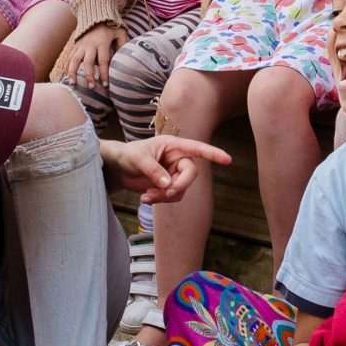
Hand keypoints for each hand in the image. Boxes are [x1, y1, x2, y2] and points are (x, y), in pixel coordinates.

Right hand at [61, 27, 124, 90]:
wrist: (96, 15)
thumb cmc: (111, 26)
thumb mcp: (120, 32)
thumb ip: (124, 44)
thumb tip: (126, 58)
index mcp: (102, 42)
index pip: (103, 61)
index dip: (104, 73)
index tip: (106, 84)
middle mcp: (90, 45)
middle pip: (88, 63)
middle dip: (89, 76)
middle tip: (92, 87)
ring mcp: (81, 45)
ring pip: (75, 60)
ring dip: (73, 73)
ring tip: (72, 84)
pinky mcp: (75, 46)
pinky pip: (69, 57)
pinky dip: (67, 67)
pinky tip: (66, 77)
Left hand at [106, 134, 230, 203]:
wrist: (117, 168)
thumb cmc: (128, 155)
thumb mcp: (138, 159)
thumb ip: (153, 170)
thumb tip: (168, 183)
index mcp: (173, 145)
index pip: (197, 148)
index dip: (213, 154)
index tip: (227, 160)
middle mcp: (177, 158)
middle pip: (190, 174)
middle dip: (179, 186)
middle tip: (166, 193)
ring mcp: (174, 173)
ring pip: (181, 189)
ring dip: (166, 196)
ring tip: (147, 197)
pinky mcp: (168, 185)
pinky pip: (173, 196)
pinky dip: (161, 200)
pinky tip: (146, 198)